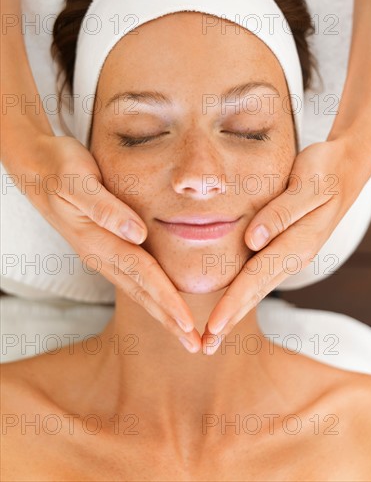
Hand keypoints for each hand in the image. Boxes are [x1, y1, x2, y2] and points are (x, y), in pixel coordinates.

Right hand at [18, 134, 201, 351]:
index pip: (142, 275)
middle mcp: (99, 253)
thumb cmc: (58, 167)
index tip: (188, 325)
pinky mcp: (102, 245)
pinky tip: (161, 300)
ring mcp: (100, 252)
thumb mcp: (78, 181)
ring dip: (161, 312)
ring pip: (137, 288)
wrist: (34, 165)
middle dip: (168, 320)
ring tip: (184, 333)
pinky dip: (150, 292)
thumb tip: (138, 234)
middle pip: (141, 291)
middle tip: (195, 346)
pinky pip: (131, 275)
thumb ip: (106, 209)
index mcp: (96, 241)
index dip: (166, 300)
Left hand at [202, 135, 370, 354]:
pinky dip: (244, 294)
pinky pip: (262, 275)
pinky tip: (233, 303)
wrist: (346, 168)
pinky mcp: (287, 248)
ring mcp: (292, 254)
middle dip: (229, 320)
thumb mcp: (307, 185)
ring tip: (214, 335)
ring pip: (258, 288)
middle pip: (255, 292)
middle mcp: (294, 255)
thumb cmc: (325, 171)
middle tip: (205, 347)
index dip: (233, 303)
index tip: (212, 326)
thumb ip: (281, 213)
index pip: (256, 277)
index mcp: (298, 243)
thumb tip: (253, 240)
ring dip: (235, 312)